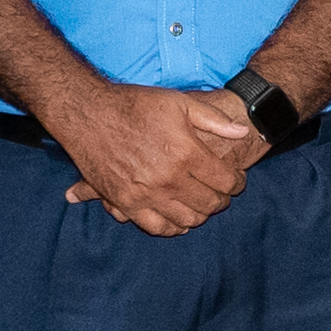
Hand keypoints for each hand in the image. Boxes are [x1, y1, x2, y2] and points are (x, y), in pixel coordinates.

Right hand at [60, 83, 260, 236]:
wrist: (88, 113)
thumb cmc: (135, 104)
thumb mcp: (179, 103)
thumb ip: (213, 119)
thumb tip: (242, 132)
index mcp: (186, 152)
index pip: (226, 181)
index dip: (238, 183)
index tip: (237, 180)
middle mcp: (169, 178)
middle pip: (210, 203)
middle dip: (222, 200)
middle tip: (221, 193)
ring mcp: (146, 194)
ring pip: (187, 219)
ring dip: (200, 215)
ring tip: (200, 204)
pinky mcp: (125, 203)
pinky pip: (156, 227)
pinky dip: (172, 228)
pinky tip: (178, 220)